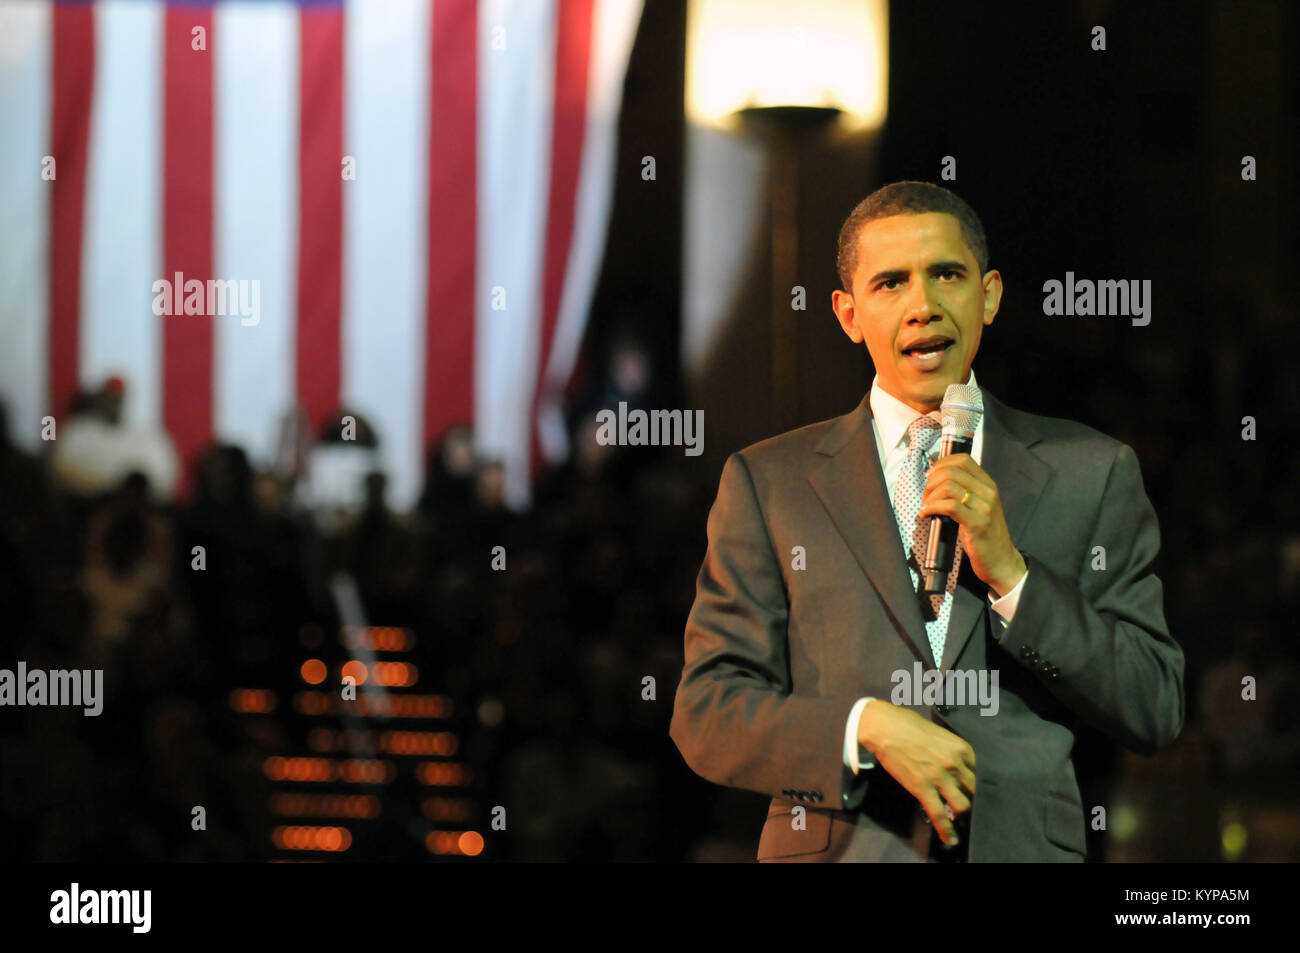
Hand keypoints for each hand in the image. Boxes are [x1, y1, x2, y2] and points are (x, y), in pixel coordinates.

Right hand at [858, 700, 975, 846]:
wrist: (884, 728)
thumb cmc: (908, 724)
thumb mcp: (939, 732)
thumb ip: (951, 748)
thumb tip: (955, 760)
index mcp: (961, 748)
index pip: (981, 771)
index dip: (981, 782)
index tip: (978, 788)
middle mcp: (955, 764)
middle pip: (975, 790)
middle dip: (976, 799)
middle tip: (974, 806)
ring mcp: (940, 778)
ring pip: (962, 805)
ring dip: (964, 815)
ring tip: (964, 822)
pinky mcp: (923, 789)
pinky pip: (939, 814)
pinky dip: (947, 830)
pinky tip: (951, 839)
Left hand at [918, 453, 1025, 595]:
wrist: (1002, 561)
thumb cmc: (985, 535)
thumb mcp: (979, 507)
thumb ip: (965, 491)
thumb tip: (937, 479)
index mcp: (988, 485)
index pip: (964, 460)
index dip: (942, 463)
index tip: (930, 475)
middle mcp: (988, 492)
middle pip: (952, 472)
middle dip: (931, 482)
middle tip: (925, 495)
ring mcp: (984, 507)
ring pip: (948, 487)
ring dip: (930, 495)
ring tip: (926, 506)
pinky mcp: (977, 523)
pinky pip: (949, 506)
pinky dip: (931, 507)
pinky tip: (926, 513)